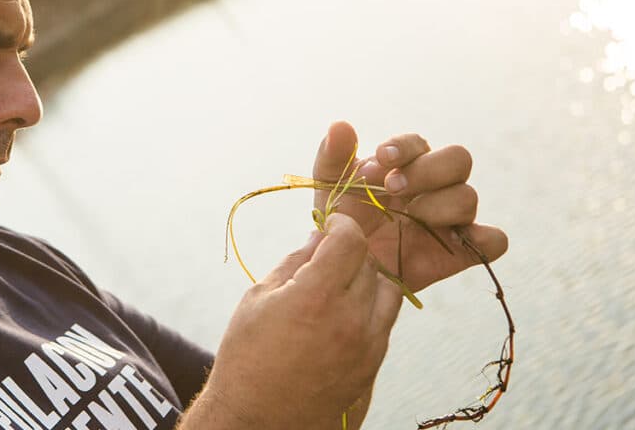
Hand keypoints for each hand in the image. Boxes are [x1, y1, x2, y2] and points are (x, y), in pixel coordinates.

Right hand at [182, 214, 402, 428]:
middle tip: (326, 256)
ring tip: (338, 286)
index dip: (341, 224)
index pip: (350, 240)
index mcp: (316, 298)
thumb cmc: (247, 358)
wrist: (256, 420)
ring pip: (387, 291)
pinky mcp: (372, 367)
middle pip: (369, 263)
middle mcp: (349, 321)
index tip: (332, 224)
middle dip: (349, 252)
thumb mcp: (258, 299)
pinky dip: (370, 309)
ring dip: (367, 279)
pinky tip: (341, 315)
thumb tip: (318, 237)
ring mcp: (366, 347)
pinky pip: (385, 323)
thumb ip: (295, 262)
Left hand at [313, 121, 508, 291]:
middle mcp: (437, 186)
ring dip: (439, 204)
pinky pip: (494, 240)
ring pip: (469, 197)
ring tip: (411, 217)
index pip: (419, 143)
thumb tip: (340, 126)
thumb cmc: (343, 220)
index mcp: (409, 164)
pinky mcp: (462, 251)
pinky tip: (452, 242)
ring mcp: (451, 218)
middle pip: (458, 159)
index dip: (404, 148)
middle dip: (427, 170)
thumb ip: (333, 156)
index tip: (380, 159)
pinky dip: (484, 239)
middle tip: (393, 188)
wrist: (348, 267)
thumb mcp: (330, 188)